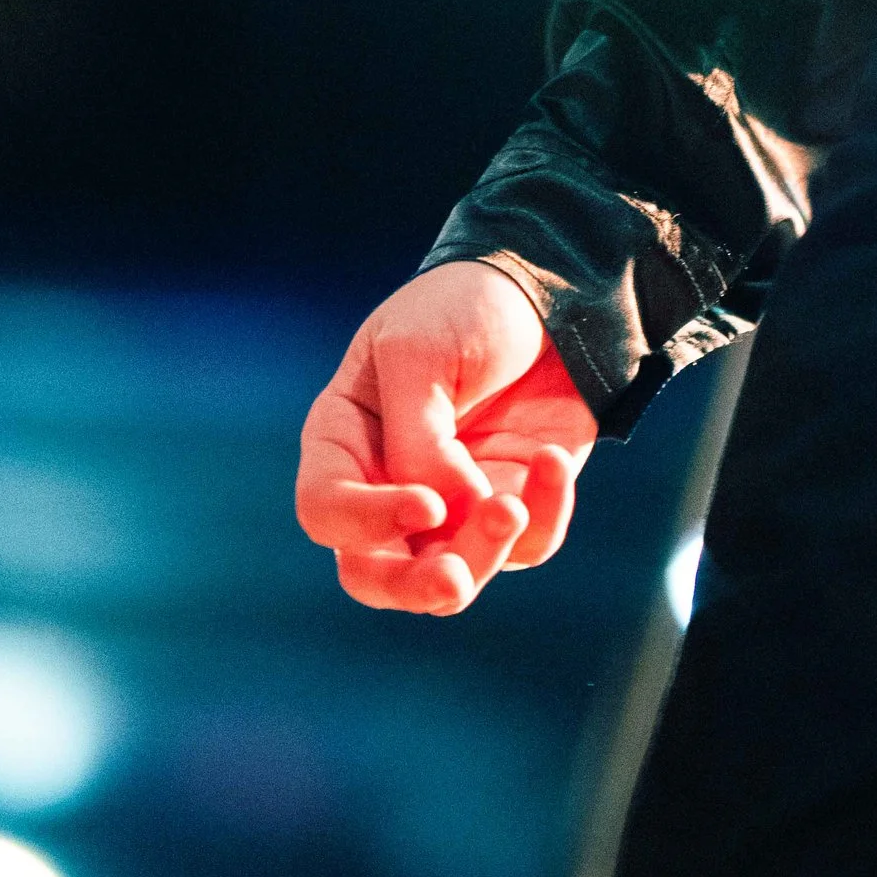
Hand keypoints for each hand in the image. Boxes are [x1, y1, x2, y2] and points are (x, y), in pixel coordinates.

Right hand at [296, 260, 596, 614]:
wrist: (551, 289)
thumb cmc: (465, 307)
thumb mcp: (420, 355)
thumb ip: (418, 443)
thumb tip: (446, 519)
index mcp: (343, 440)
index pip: (324, 509)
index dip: (366, 523)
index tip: (426, 504)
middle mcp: (386, 485)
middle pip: (374, 574)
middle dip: (413, 587)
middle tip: (455, 579)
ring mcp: (451, 505)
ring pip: (453, 575)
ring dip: (485, 552)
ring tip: (516, 505)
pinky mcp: (512, 505)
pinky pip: (526, 545)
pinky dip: (544, 513)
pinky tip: (552, 460)